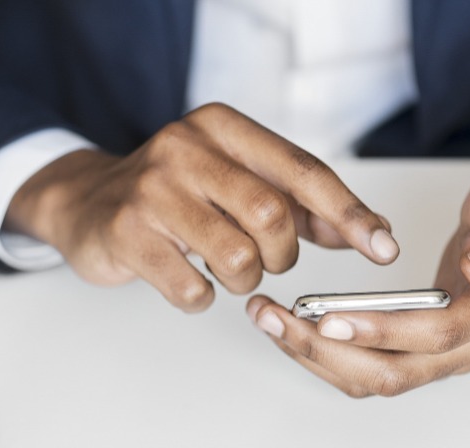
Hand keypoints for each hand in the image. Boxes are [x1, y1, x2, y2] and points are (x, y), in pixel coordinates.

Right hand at [4, 103, 398, 311]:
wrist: (87, 204)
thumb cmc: (174, 195)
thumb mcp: (235, 182)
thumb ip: (298, 204)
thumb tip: (365, 231)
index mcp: (221, 127)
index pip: (302, 171)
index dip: (349, 214)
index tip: (382, 247)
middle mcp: (184, 148)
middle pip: (272, 218)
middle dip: (280, 256)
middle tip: (263, 260)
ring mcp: (151, 191)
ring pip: (237, 258)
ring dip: (242, 280)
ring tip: (222, 270)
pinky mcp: (126, 233)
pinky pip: (192, 289)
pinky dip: (201, 298)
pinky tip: (187, 280)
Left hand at [246, 162, 469, 396]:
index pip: (437, 336)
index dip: (383, 331)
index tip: (329, 319)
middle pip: (394, 372)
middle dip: (327, 351)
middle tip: (275, 319)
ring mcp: (444, 355)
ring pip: (373, 378)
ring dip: (316, 356)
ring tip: (269, 320)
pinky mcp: (419, 352)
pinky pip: (368, 368)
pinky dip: (326, 355)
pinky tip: (291, 328)